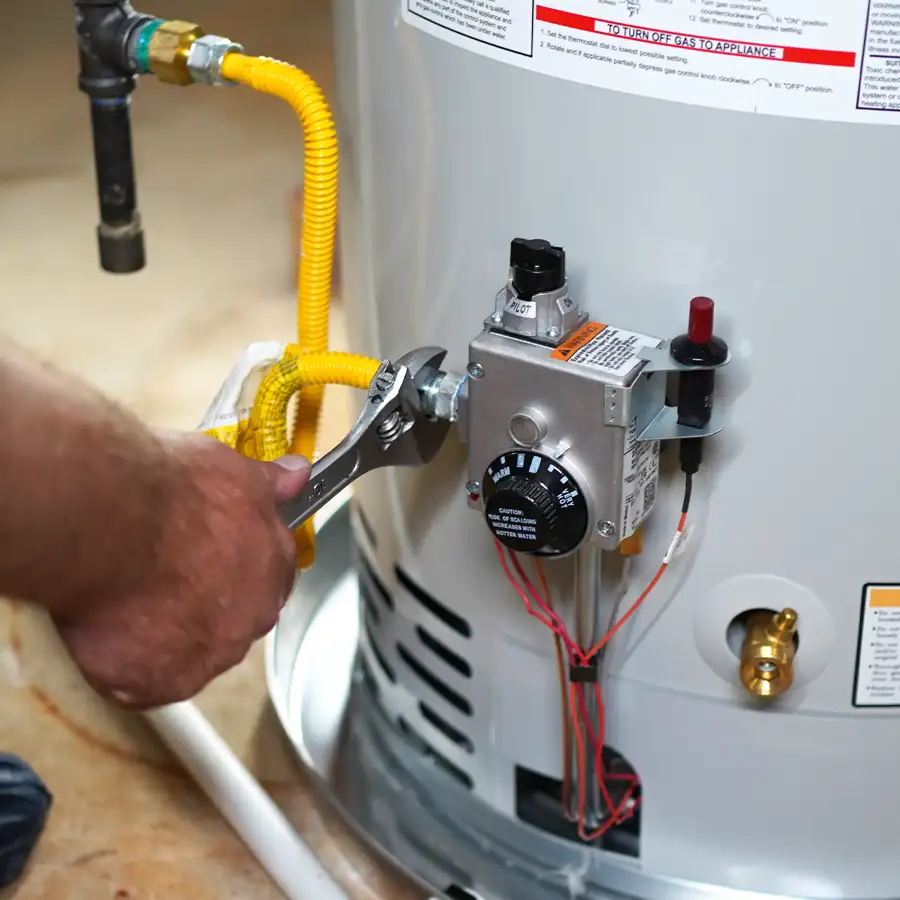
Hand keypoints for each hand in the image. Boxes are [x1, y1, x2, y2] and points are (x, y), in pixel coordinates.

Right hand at [51, 432, 309, 710]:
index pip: (269, 577)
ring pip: (190, 653)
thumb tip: (298, 475)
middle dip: (204, 604)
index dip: (235, 568)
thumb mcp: (233, 470)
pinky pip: (144, 683)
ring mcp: (209, 656)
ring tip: (129, 600)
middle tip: (161, 577)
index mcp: (274, 566)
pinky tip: (110, 632)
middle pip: (233, 619)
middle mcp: (252, 618)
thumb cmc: (171, 492)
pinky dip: (126, 664)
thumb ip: (269, 483)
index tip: (207, 558)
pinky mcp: (161, 684)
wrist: (114, 525)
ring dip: (166, 636)